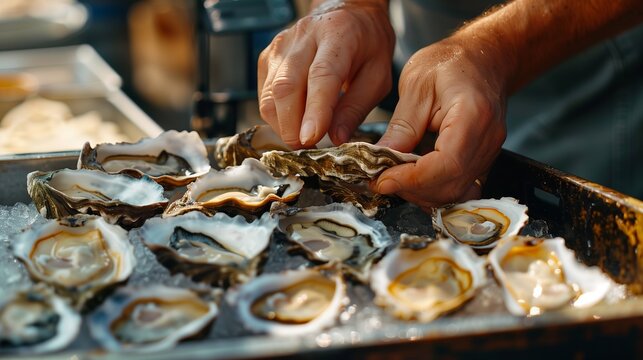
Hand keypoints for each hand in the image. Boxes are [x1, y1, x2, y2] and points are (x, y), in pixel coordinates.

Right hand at [257, 0, 393, 148]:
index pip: (321, 76)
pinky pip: (264, 94)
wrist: (349, 12)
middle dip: (292, 126)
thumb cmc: (367, 45)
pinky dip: (276, 115)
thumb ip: (357, 108)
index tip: (310, 139)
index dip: (314, 111)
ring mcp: (281, 45)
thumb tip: (335, 139)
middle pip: (286, 86)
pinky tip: (293, 122)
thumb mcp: (378, 76)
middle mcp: (304, 36)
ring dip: (282, 124)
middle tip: (306, 149)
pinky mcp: (268, 56)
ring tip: (302, 138)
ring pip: (270, 94)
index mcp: (338, 35)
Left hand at [372, 35, 508, 210]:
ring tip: (394, 177)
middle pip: (451, 185)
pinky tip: (413, 178)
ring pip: (455, 193)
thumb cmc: (450, 62)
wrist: (483, 59)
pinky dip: (433, 189)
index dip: (411, 179)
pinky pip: (459, 187)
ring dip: (420, 193)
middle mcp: (488, 139)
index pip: (446, 164)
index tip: (382, 180)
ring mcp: (489, 153)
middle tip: (380, 180)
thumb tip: (380, 160)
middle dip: (411, 189)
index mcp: (473, 115)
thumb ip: (401, 125)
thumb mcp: (416, 84)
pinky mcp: (483, 160)